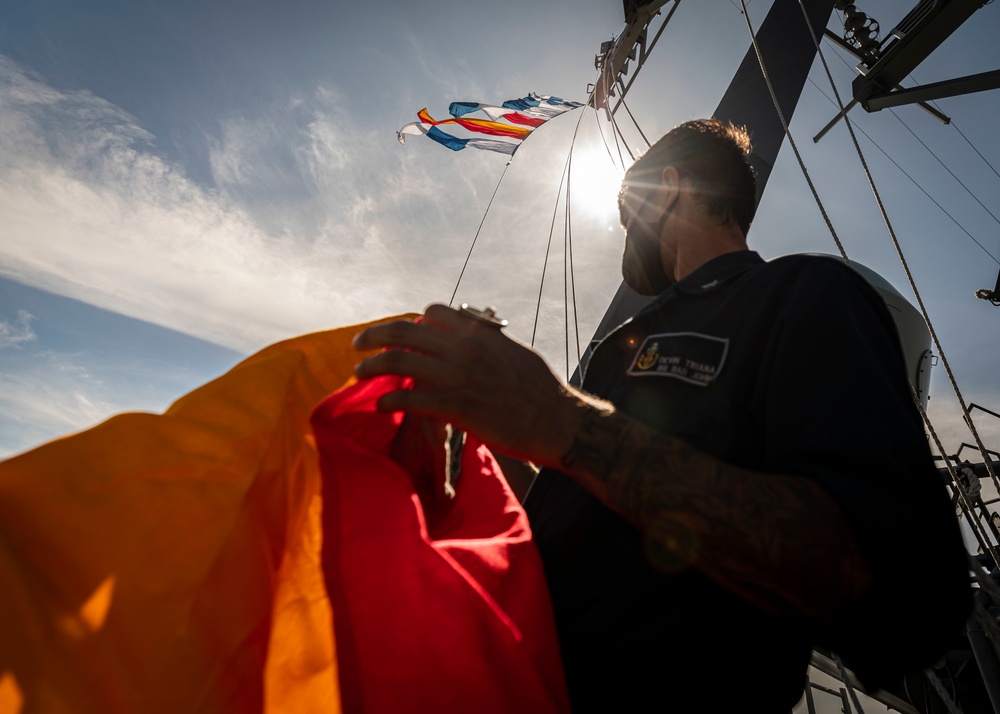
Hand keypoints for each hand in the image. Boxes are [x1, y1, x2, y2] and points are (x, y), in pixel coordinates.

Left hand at [353, 304, 580, 465]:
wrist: (558, 421)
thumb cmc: (541, 390)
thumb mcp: (514, 352)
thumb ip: (488, 341)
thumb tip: (475, 332)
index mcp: (479, 333)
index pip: (433, 312)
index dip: (412, 321)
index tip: (401, 335)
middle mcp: (465, 348)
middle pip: (405, 331)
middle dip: (373, 336)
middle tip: (357, 344)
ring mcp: (459, 377)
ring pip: (400, 361)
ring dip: (372, 367)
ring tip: (359, 374)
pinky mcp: (457, 407)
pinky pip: (411, 398)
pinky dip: (390, 400)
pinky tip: (381, 405)